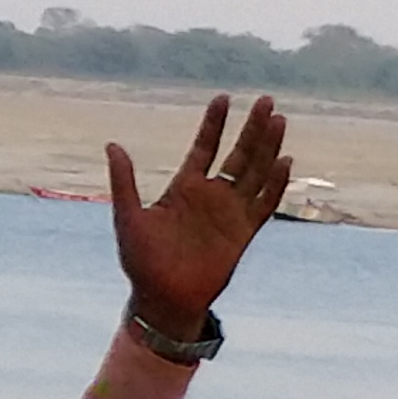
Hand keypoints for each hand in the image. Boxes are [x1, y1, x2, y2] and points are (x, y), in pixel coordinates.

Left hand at [105, 94, 292, 342]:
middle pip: (237, 154)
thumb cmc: (141, 261)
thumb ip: (123, 182)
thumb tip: (112, 145)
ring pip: (255, 172)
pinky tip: (284, 161)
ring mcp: (229, 213)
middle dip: (252, 128)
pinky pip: (264, 204)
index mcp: (184, 188)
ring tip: (279, 120)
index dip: (214, 124)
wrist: (162, 300)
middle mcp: (211, 196)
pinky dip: (275, 184)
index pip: (204, 148)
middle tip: (266, 100)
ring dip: (268, 147)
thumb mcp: (128, 217)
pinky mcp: (244, 233)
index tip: (224, 99)